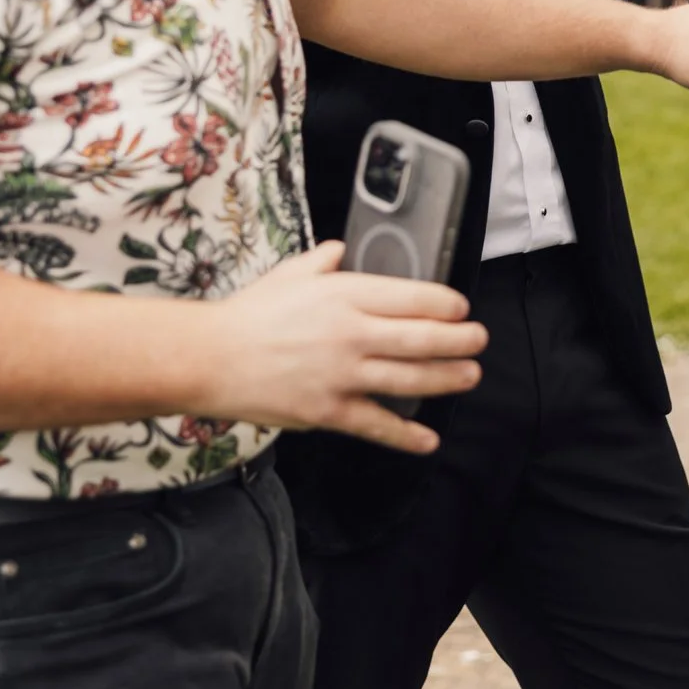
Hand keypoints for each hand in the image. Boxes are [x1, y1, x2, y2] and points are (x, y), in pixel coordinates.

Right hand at [202, 243, 487, 454]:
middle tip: (479, 341)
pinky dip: (406, 435)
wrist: (209, 358)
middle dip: (459, 340)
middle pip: (421, 338)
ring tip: (470, 376)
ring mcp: (341, 375)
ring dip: (446, 379)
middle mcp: (351, 334)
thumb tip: (342, 249)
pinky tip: (428, 439)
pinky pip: (376, 425)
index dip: (446, 304)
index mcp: (345, 295)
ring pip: (409, 380)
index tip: (461, 309)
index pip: (412, 297)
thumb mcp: (290, 273)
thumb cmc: (249, 313)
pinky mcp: (327, 411)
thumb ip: (324, 262)